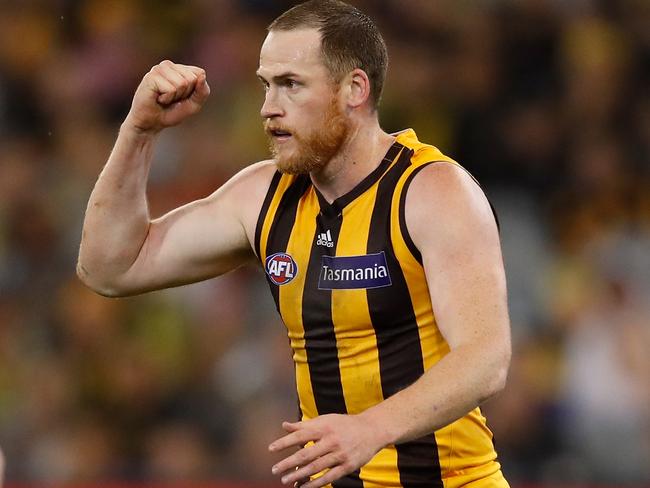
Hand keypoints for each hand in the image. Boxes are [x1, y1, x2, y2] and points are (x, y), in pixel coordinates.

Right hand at [125, 60, 209, 133]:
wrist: (152, 123)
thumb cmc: (172, 112)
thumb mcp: (194, 104)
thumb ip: (203, 91)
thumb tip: (202, 76)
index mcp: (180, 68)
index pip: (200, 73)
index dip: (194, 90)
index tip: (182, 97)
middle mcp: (169, 65)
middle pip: (192, 78)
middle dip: (185, 94)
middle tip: (172, 99)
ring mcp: (159, 69)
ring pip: (182, 83)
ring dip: (175, 97)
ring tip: (164, 98)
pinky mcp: (151, 76)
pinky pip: (171, 89)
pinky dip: (167, 99)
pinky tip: (158, 98)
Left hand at [269, 414, 384, 487]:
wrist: (372, 429)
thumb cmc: (344, 424)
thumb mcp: (325, 420)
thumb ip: (304, 425)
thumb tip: (284, 425)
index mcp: (324, 427)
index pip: (300, 435)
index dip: (285, 442)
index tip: (271, 449)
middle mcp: (331, 440)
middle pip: (306, 454)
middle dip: (289, 463)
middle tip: (275, 470)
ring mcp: (340, 454)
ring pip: (316, 467)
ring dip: (299, 475)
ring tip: (285, 480)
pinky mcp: (348, 466)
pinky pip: (329, 477)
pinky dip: (315, 484)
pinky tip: (303, 487)